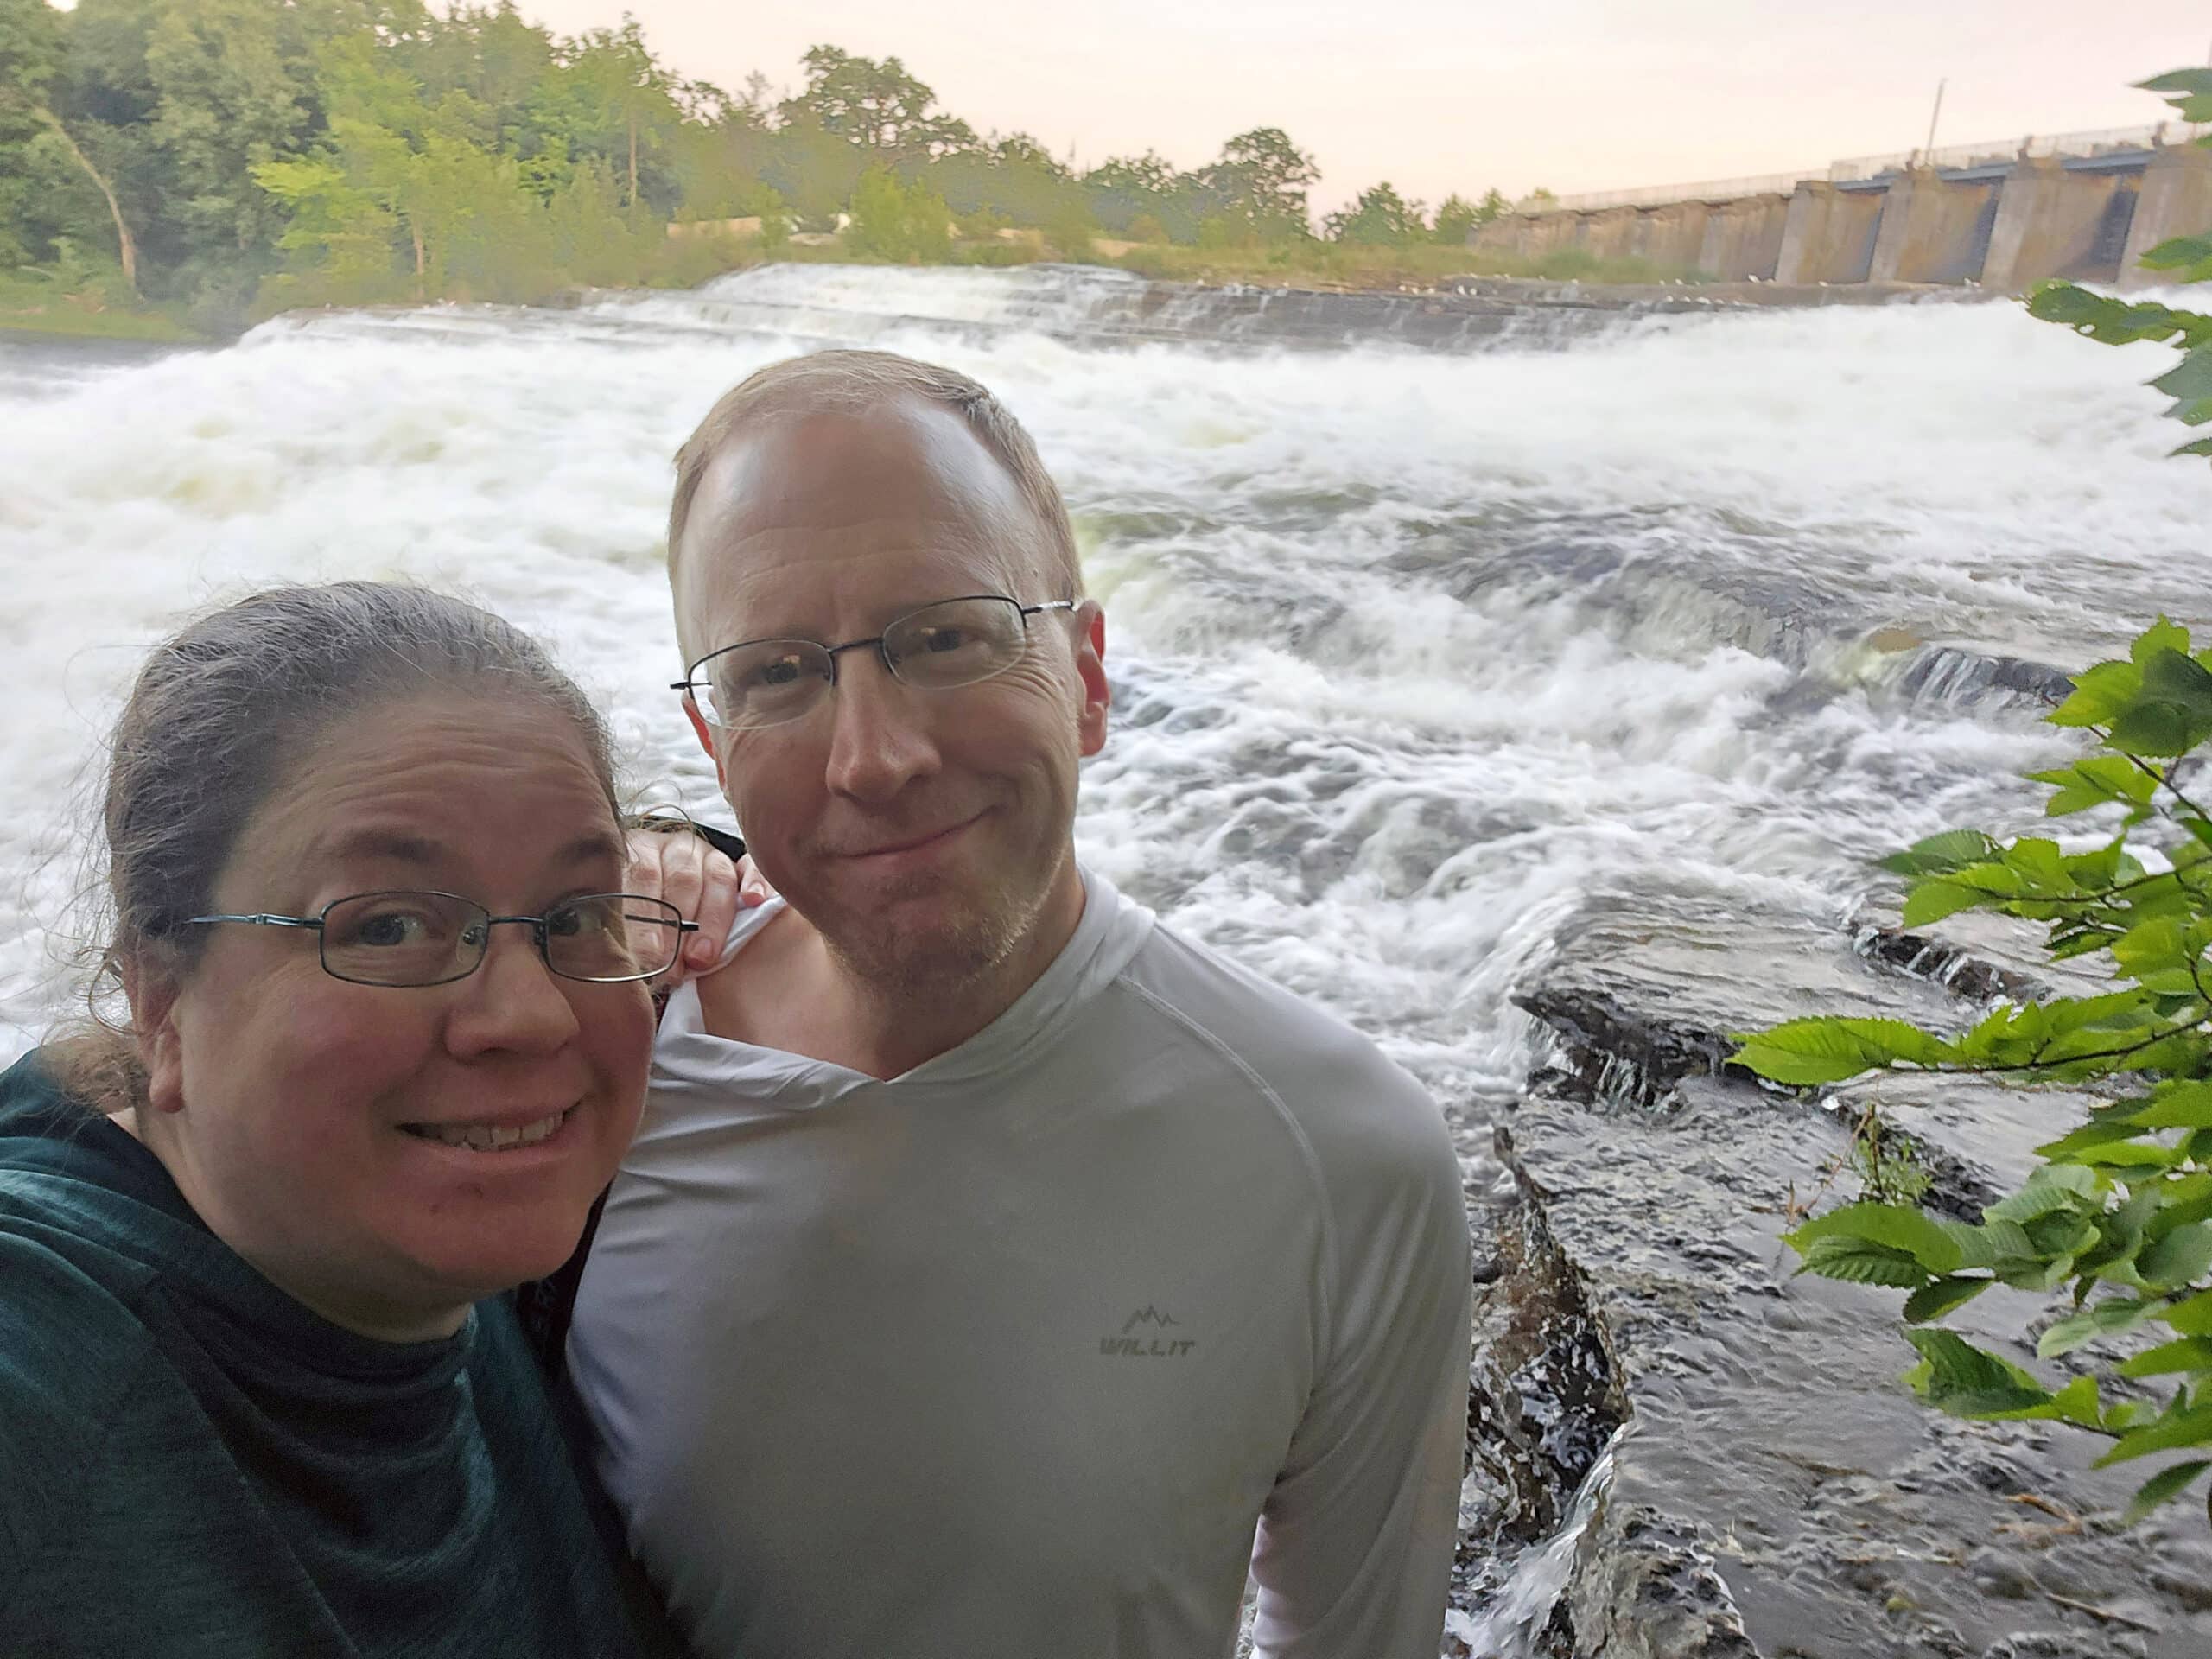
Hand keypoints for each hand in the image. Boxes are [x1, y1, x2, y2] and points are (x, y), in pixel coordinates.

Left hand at [625, 824, 774, 985]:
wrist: (668, 905)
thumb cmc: (639, 923)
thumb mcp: (624, 920)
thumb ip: (627, 934)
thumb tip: (626, 963)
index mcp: (641, 851)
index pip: (642, 876)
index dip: (644, 918)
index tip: (646, 958)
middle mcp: (677, 848)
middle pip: (681, 879)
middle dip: (677, 929)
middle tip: (673, 969)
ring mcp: (712, 854)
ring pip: (717, 877)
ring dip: (711, 921)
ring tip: (702, 958)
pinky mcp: (742, 864)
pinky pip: (752, 867)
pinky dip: (755, 882)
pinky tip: (753, 900)